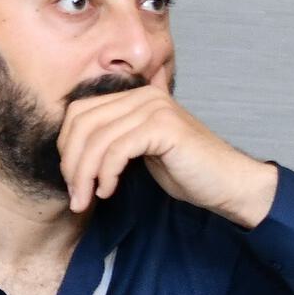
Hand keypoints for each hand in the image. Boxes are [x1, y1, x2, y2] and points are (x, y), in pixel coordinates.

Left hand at [56, 77, 276, 225]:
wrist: (227, 182)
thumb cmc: (183, 169)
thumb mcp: (138, 150)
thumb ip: (111, 139)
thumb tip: (69, 148)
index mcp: (134, 96)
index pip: (79, 112)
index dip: (66, 146)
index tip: (70, 178)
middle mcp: (144, 95)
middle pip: (82, 123)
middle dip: (71, 163)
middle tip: (75, 194)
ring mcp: (155, 108)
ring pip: (97, 139)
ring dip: (85, 175)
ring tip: (86, 199)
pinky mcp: (164, 127)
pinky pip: (117, 150)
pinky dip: (106, 174)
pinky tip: (109, 191)